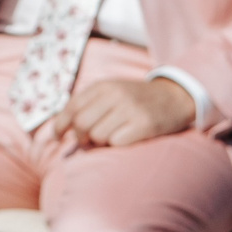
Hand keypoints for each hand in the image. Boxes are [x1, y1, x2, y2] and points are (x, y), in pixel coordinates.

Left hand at [54, 77, 195, 147]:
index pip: (71, 107)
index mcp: (103, 86)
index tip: (56, 137)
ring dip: (101, 142)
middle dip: (80, 137)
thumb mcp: (111, 92)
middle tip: (88, 141)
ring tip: (113, 135)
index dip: (60, 125)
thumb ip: (87, 105)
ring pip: (98, 136)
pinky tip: (127, 138)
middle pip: (81, 124)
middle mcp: (115, 94)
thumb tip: (59, 130)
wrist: (174, 97)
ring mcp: (130, 109)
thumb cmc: (136, 99)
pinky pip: (117, 142)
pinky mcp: (144, 124)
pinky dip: (117, 145)